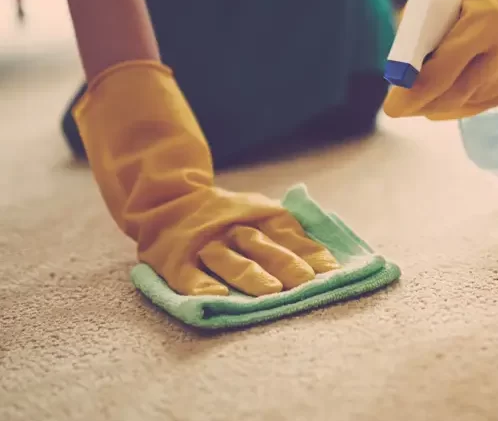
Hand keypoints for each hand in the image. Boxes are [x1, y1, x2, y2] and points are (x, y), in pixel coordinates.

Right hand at [72, 61, 340, 295]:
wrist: (167, 200)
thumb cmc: (227, 216)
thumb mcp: (259, 214)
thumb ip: (290, 236)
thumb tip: (329, 264)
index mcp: (256, 215)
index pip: (285, 232)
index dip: (307, 251)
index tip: (330, 270)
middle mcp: (231, 227)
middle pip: (259, 244)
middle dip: (283, 262)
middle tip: (304, 281)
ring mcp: (203, 243)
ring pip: (227, 258)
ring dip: (249, 274)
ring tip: (270, 292)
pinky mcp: (176, 260)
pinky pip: (189, 274)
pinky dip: (201, 285)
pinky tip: (216, 297)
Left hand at [383, 0, 497, 120]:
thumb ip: (418, 29)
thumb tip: (401, 72)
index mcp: (484, 22)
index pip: (443, 72)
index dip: (414, 94)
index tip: (391, 107)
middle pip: (458, 92)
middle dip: (422, 105)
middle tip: (396, 110)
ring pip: (471, 100)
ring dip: (439, 106)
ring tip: (414, 104)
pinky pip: (487, 99)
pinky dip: (460, 105)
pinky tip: (438, 105)